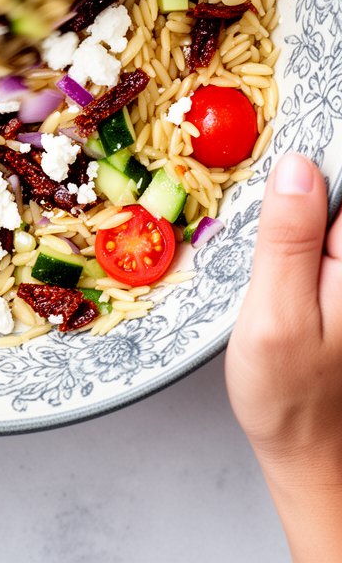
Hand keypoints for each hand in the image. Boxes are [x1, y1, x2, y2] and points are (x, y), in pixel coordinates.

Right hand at [225, 153, 341, 562]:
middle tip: (257, 217)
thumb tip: (297, 166)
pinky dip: (290, 226)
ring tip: (262, 243)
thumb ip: (287, 238)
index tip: (269, 139)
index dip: (306, 153)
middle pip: (330, 187)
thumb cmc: (291, 398)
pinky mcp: (336, 276)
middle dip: (293, 179)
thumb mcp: (276, 315)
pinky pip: (316, 231)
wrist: (311, 453)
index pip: (338, 175)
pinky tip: (268, 247)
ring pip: (321, 206)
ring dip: (287, 203)